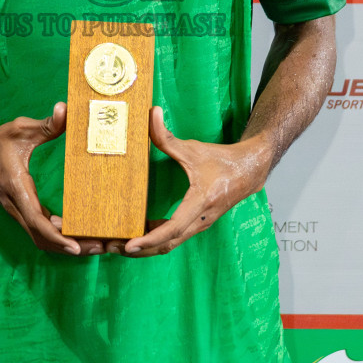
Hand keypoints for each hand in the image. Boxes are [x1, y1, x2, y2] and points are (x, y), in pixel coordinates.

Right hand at [0, 102, 84, 255]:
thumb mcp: (21, 129)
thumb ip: (46, 124)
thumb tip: (65, 109)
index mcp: (17, 189)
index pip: (36, 220)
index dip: (56, 236)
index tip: (75, 247)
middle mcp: (16, 206)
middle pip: (42, 238)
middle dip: (69, 247)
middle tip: (98, 247)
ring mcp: (17, 211)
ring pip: (40, 238)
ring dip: (64, 246)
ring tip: (93, 245)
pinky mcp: (21, 210)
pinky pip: (38, 231)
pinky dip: (56, 237)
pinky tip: (76, 235)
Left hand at [121, 107, 270, 256]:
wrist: (250, 171)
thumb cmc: (222, 160)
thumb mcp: (193, 149)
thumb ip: (168, 136)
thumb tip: (151, 113)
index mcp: (200, 202)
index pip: (172, 228)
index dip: (150, 238)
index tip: (130, 246)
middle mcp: (200, 219)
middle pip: (167, 244)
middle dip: (139, 250)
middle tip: (112, 246)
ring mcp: (200, 224)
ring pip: (171, 244)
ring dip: (146, 247)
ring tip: (119, 243)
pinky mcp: (198, 224)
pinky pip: (175, 237)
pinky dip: (156, 239)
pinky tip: (140, 231)